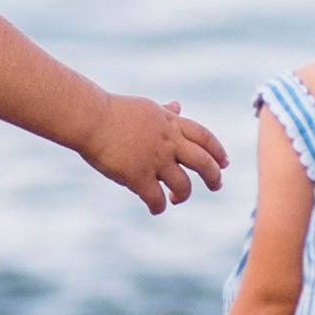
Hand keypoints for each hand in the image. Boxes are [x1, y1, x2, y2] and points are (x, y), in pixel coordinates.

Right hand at [81, 95, 226, 214]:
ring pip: (183, 185)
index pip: (205, 137)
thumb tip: (178, 105)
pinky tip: (155, 209)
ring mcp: (154, 159)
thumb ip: (165, 112)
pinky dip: (159, 207)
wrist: (90, 118)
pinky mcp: (138, 176)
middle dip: (214, 177)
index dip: (218, 151)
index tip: (224, 163)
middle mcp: (168, 141)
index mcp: (170, 123)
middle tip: (216, 186)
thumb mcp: (146, 108)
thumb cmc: (112, 112)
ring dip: (183, 195)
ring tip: (177, 198)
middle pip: (203, 162)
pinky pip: (157, 199)